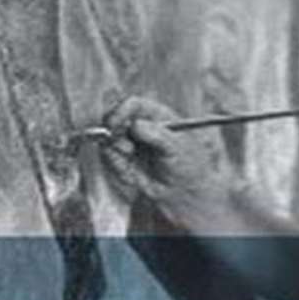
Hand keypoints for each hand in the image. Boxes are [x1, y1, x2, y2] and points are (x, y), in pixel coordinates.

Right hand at [100, 95, 233, 227]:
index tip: (116, 123)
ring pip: (108, 137)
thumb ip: (157, 135)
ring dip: (115, 149)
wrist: (185, 195)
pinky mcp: (123, 159)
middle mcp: (142, 125)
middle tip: (123, 145)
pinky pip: (109, 157)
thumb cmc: (190, 168)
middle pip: (115, 116)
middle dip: (113, 129)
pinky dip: (116, 164)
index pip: (133, 104)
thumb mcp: (178, 148)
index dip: (122, 111)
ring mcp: (130, 142)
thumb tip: (136, 125)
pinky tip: (130, 174)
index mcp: (158, 115)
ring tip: (130, 159)